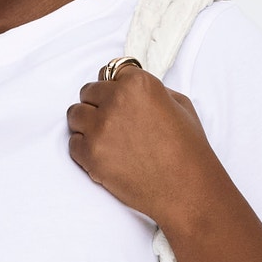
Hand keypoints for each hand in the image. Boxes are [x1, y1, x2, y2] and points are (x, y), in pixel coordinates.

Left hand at [66, 67, 212, 222]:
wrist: (186, 189)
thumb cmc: (188, 149)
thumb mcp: (179, 104)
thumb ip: (150, 90)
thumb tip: (130, 88)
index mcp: (138, 83)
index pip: (110, 72)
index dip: (114, 88)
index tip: (118, 100)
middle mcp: (115, 100)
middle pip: (87, 92)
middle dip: (97, 105)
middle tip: (113, 123)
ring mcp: (100, 128)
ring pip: (74, 116)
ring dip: (86, 125)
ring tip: (107, 140)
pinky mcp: (91, 155)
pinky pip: (73, 144)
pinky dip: (84, 150)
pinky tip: (105, 156)